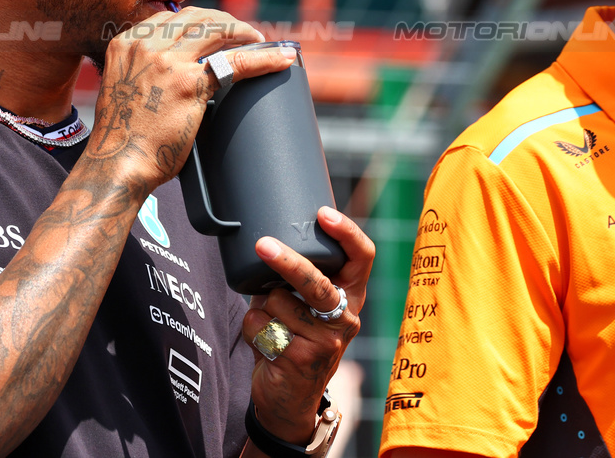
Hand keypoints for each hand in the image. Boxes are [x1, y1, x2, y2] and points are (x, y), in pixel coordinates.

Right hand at [86, 7, 293, 191]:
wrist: (119, 164)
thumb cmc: (125, 136)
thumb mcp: (125, 86)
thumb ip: (147, 68)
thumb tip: (181, 65)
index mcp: (127, 43)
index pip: (173, 17)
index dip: (203, 20)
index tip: (220, 28)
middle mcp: (145, 46)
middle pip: (198, 18)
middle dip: (227, 22)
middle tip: (245, 35)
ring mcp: (168, 62)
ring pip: (218, 30)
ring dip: (244, 33)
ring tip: (260, 42)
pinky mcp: (190, 83)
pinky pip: (235, 63)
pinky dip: (263, 59)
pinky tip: (281, 58)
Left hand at [241, 206, 375, 443]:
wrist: (290, 401)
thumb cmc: (295, 339)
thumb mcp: (307, 308)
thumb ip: (298, 281)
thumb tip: (266, 245)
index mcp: (350, 297)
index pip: (362, 258)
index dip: (347, 232)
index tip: (323, 213)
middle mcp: (345, 318)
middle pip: (317, 281)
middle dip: (287, 261)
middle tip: (261, 245)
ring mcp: (326, 342)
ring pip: (277, 303)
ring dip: (262, 309)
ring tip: (272, 327)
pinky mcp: (301, 360)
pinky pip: (261, 327)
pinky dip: (252, 330)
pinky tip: (265, 345)